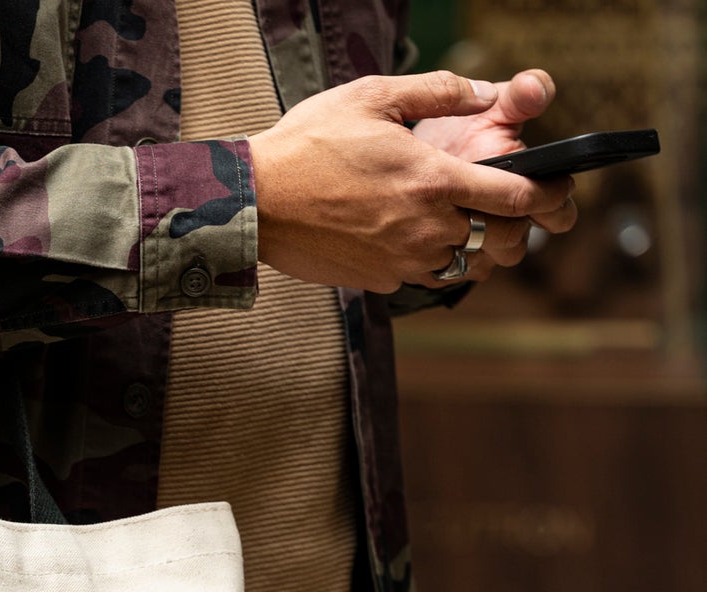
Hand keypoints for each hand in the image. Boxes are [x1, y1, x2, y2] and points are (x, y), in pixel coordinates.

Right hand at [250, 71, 573, 293]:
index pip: (515, 197)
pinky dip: (421, 258)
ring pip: (459, 262)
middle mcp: (425, 228)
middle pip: (493, 236)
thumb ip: (438, 91)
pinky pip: (418, 275)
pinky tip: (398, 234)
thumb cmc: (308, 146)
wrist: (256, 202)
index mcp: (434, 180)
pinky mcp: (377, 281)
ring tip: (439, 218)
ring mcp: (401, 260)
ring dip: (461, 243)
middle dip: (499, 221)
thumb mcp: (372, 98)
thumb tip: (483, 91)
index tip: (554, 192)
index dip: (546, 195)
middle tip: (484, 202)